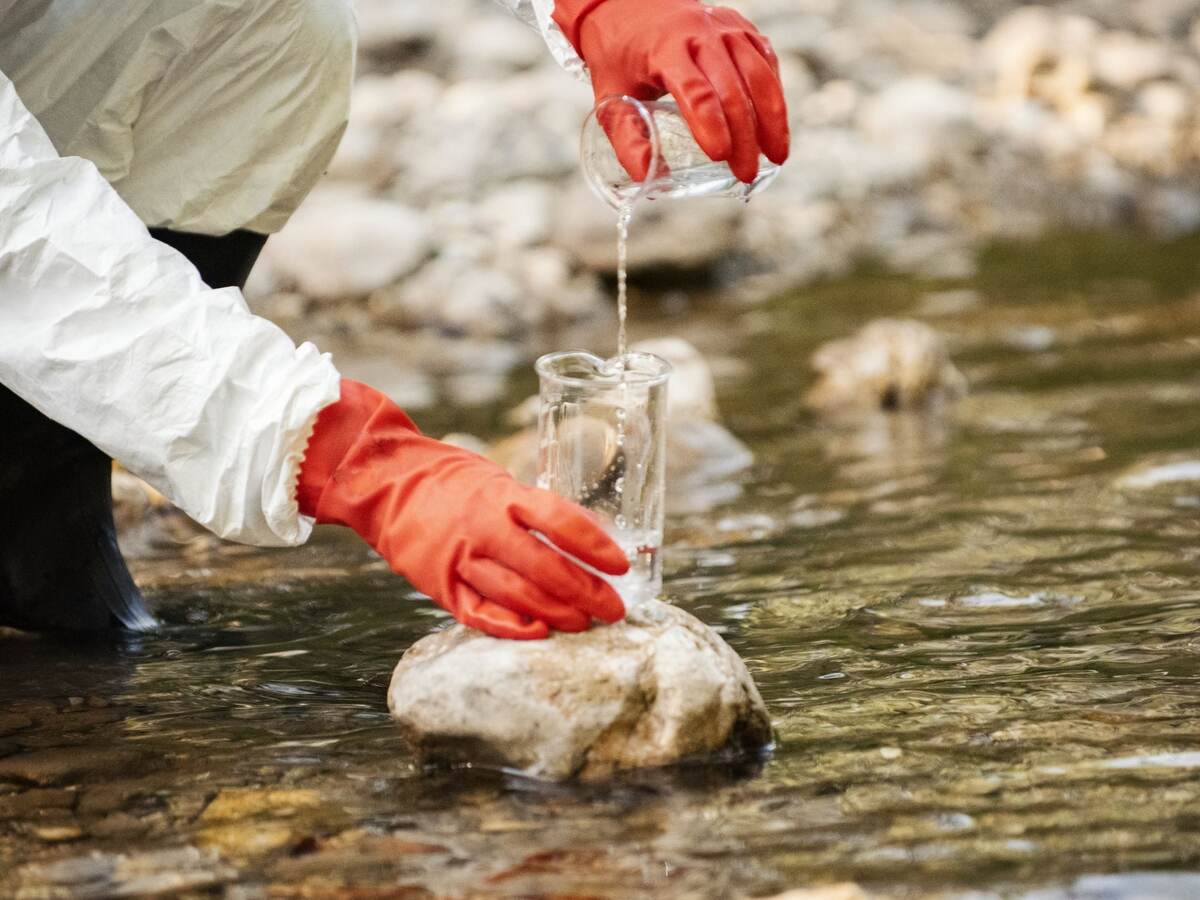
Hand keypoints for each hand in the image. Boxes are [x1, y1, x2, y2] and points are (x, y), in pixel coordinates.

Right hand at [297, 380, 629, 638]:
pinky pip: (479, 613)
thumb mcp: (498, 483)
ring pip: (515, 594)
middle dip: (586, 591)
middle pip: (543, 566)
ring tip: (586, 623)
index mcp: (502, 497)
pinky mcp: (440, 586)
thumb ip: (534, 511)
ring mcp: (460, 559)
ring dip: (556, 612)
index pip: (558, 520)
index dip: (593, 545)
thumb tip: (589, 540)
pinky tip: (539, 632)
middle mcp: (482, 528)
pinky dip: (511, 626)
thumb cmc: (453, 483)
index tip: (620, 565)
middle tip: (615, 609)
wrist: (384, 484)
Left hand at [554, 0, 789, 183]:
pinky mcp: (741, 29)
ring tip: (776, 156)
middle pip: (732, 88)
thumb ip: (628, 140)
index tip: (721, 156)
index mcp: (665, 48)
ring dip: (771, 119)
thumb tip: (648, 176)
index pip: (696, 90)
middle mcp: (700, 32)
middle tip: (746, 173)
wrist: (626, 6)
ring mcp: (725, 28)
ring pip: (759, 74)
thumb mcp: (610, 98)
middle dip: (744, 136)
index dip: (711, 125)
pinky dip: (773, 95)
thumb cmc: (618, 56)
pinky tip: (773, 126)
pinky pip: (766, 62)